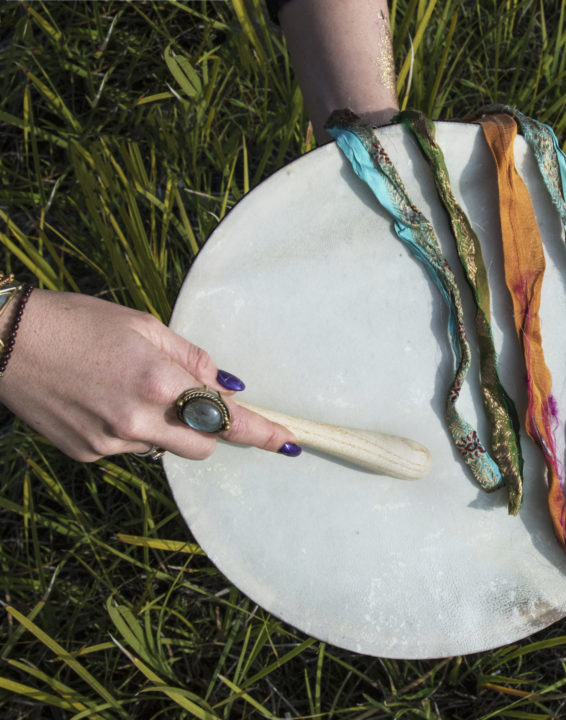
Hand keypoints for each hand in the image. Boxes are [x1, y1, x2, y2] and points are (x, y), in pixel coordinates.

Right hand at [0, 290, 295, 461]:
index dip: (259, 432)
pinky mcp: (88, 453)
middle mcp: (138, 420)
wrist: (4, 342)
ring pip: (163, 446)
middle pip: (202, 445)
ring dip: (164, 426)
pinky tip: (103, 400)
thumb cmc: (78, 322)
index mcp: (158, 381)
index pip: (224, 418)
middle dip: (206, 428)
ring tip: (127, 389)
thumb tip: (226, 386)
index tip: (286, 441)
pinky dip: (130, 429)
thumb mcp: (143, 326)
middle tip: (185, 398)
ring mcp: (110, 442)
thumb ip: (191, 358)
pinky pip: (129, 448)